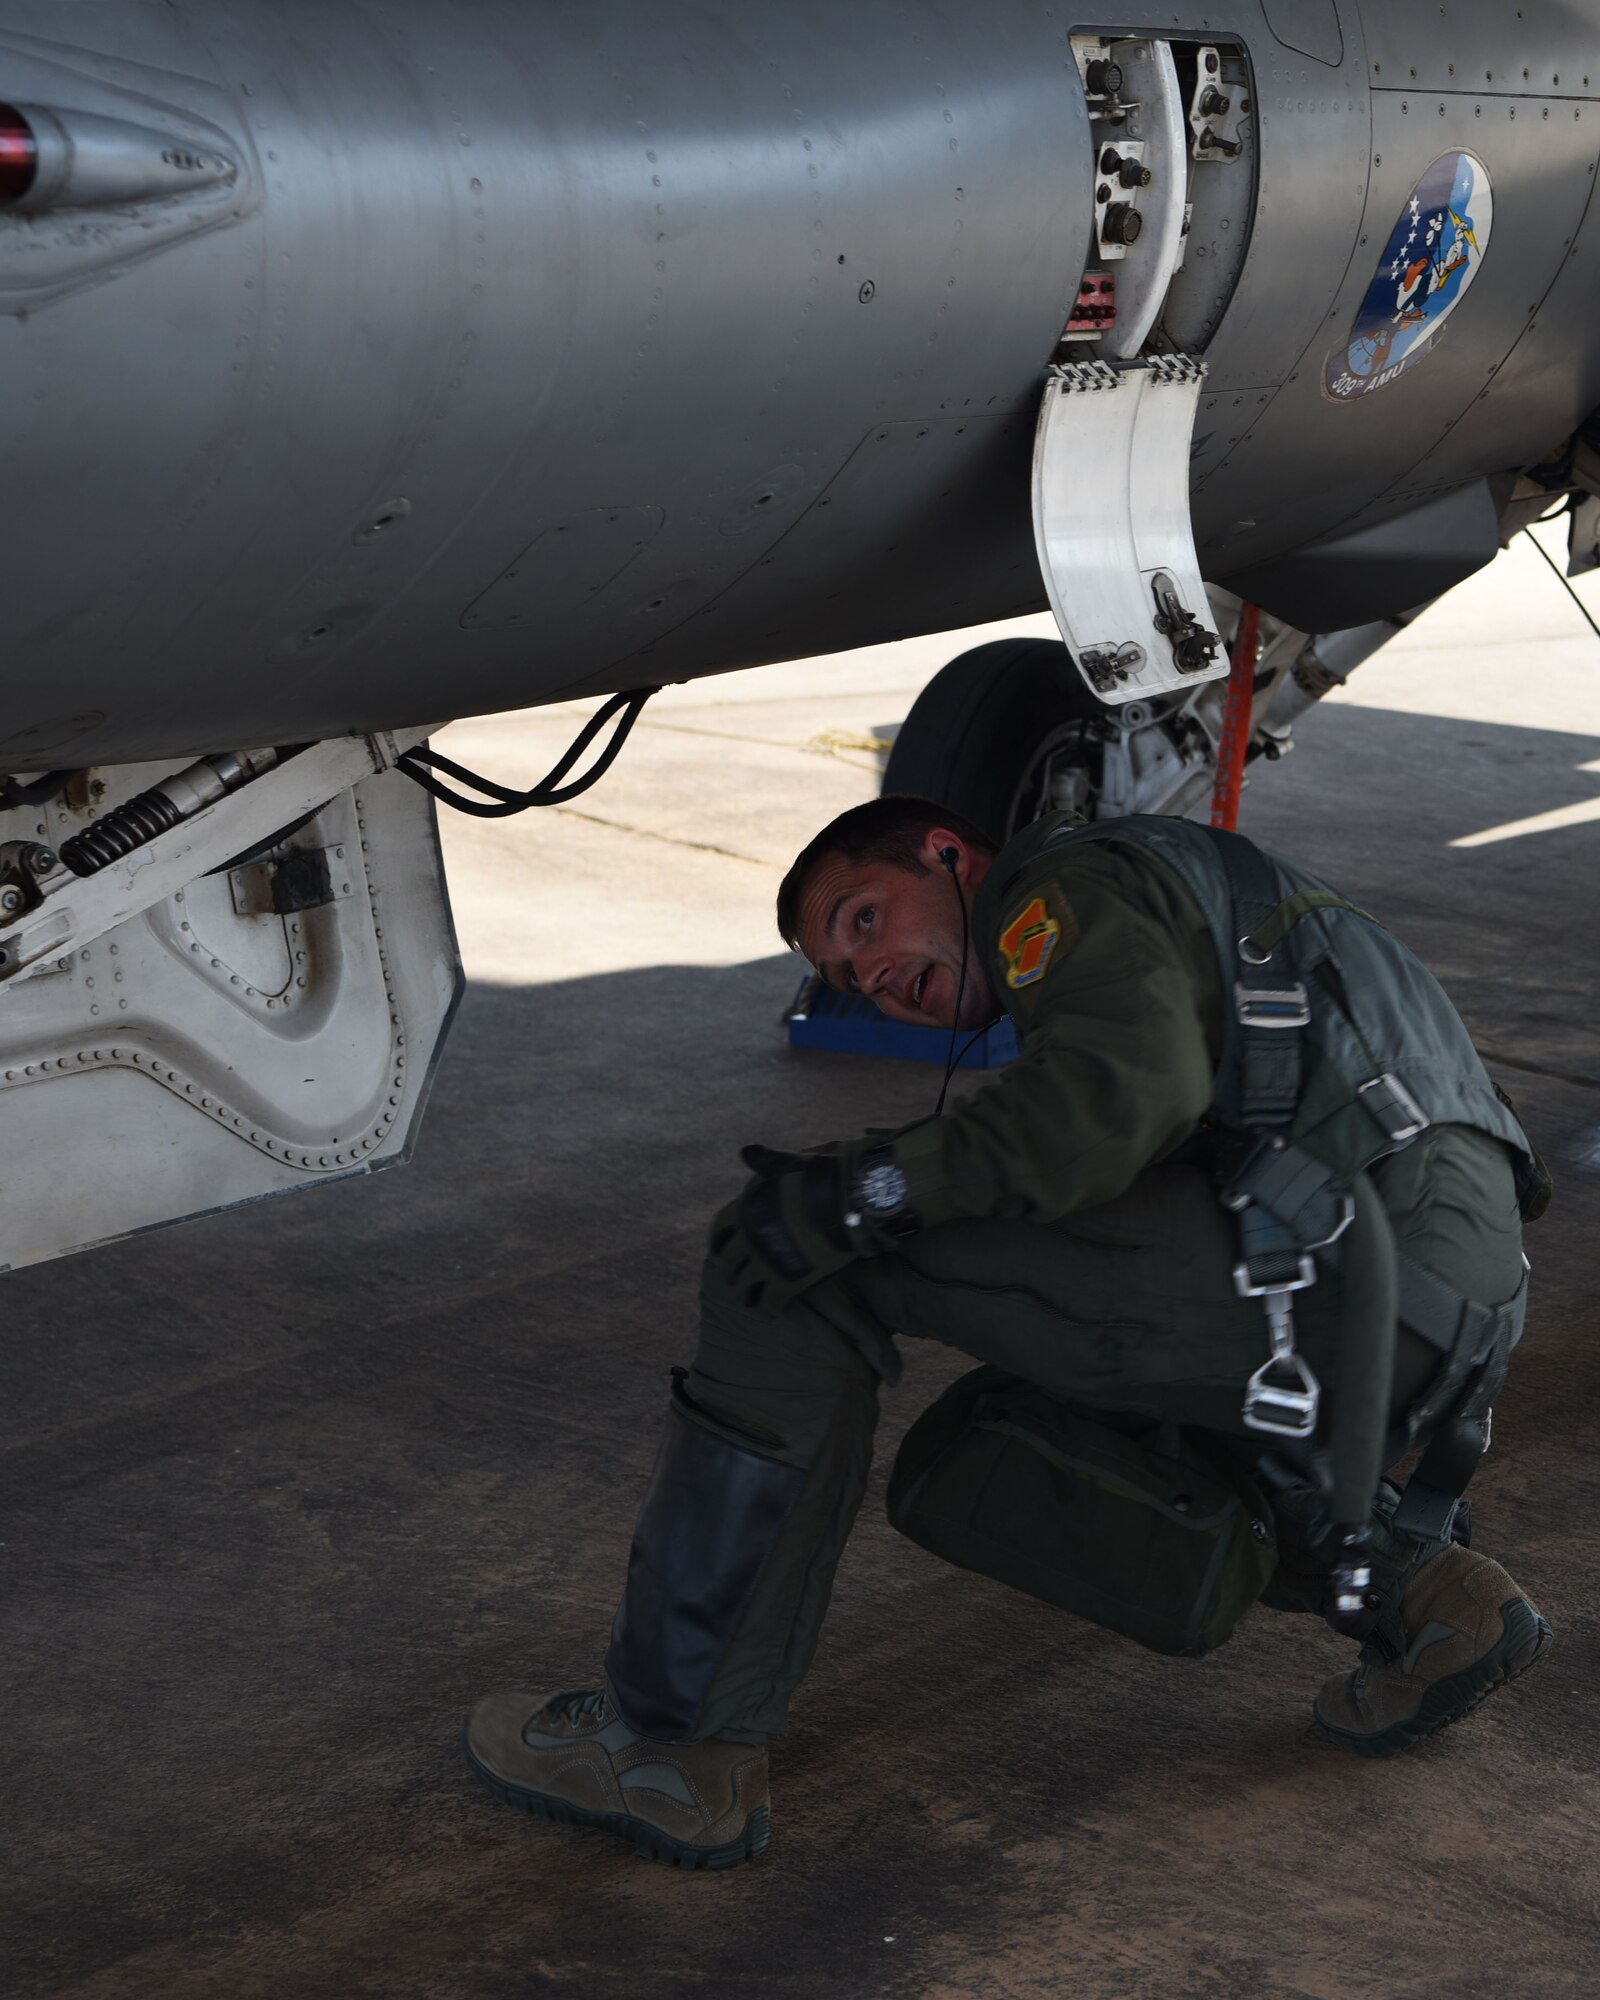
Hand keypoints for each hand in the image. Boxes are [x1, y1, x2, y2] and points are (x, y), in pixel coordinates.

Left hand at [707, 1147, 855, 1313]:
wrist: (850, 1201)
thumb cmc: (821, 1177)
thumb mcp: (788, 1163)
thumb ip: (765, 1162)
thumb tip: (746, 1151)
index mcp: (746, 1210)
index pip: (719, 1231)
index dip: (717, 1243)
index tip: (719, 1251)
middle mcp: (749, 1239)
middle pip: (728, 1264)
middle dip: (730, 1273)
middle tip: (735, 1280)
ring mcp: (766, 1262)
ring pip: (745, 1287)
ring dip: (747, 1294)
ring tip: (752, 1300)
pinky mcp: (787, 1281)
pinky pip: (770, 1302)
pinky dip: (770, 1308)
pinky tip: (774, 1311)